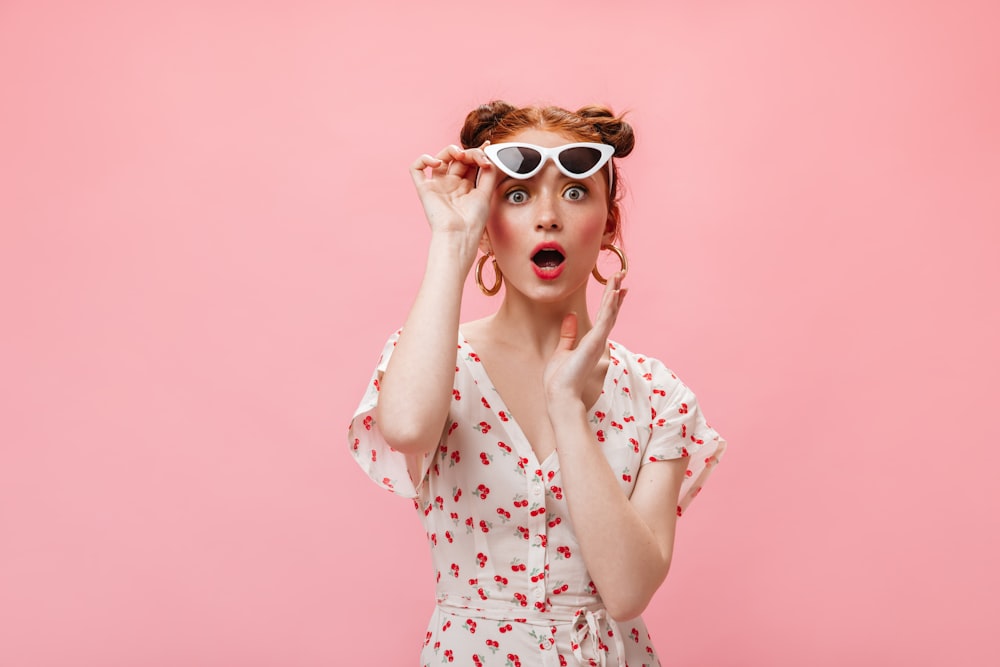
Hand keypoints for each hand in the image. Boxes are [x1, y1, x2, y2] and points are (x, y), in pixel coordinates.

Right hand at [409, 144, 499, 239]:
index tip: (487, 145)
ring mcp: (437, 185)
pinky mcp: (424, 189)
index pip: (470, 162)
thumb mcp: (486, 193)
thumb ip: (489, 173)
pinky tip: (438, 163)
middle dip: (469, 152)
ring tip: (461, 155)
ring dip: (451, 150)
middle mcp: (451, 184)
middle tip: (478, 156)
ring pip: (439, 157)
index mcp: (466, 186)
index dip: (477, 152)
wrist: (460, 234)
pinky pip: (416, 169)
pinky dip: (424, 159)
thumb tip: (489, 156)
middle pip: (458, 158)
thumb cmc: (473, 220)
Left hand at [543, 272, 627, 406]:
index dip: (610, 302)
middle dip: (615, 292)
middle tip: (621, 274)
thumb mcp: (562, 351)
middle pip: (610, 311)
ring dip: (614, 293)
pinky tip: (613, 292)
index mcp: (590, 342)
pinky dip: (610, 305)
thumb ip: (568, 334)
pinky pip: (604, 319)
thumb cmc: (560, 378)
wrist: (560, 394)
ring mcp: (598, 341)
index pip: (603, 318)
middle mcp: (597, 340)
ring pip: (610, 312)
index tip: (616, 288)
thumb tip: (570, 315)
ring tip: (619, 276)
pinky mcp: (595, 342)